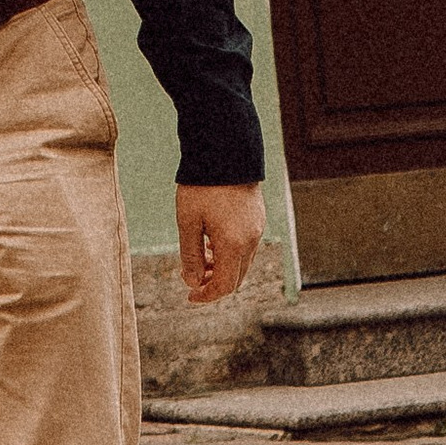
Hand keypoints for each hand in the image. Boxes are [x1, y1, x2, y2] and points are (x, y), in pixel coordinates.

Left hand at [176, 182, 265, 305]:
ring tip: (199, 255)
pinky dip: (230, 251)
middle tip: (192, 276)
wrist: (224, 149)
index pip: (225, 286)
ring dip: (222, 266)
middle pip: (236, 277)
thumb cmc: (202, 185)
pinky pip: (246, 245)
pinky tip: (212, 238)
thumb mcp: (188, 221)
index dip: (206, 295)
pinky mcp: (257, 216)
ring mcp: (257, 228)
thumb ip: (190, 255)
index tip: (190, 295)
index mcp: (234, 245)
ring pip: (242, 262)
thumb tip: (193, 282)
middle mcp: (251, 240)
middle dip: (214, 283)